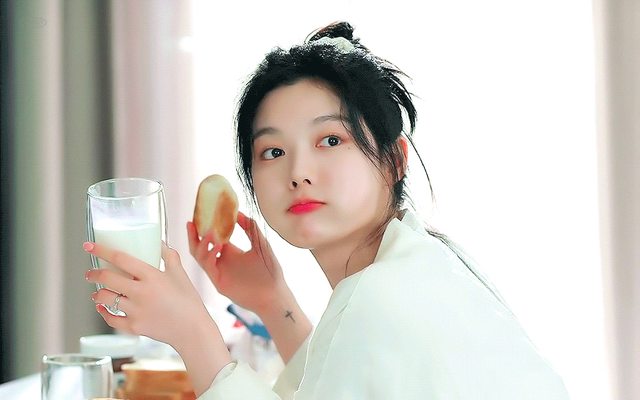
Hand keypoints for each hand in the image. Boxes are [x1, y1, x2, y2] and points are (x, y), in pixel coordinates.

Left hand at [84, 242, 211, 346]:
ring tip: (97, 292)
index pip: (120, 259)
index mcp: (152, 276)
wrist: (192, 330)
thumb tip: (160, 243)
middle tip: (91, 272)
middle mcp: (141, 292)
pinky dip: (103, 312)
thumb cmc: (188, 301)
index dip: (101, 251)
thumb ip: (170, 257)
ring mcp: (136, 311)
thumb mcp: (180, 274)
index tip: (89, 246)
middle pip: (107, 278)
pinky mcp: (134, 326)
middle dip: (93, 274)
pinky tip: (103, 307)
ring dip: (97, 293)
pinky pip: (111, 318)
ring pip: (105, 298)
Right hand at [187, 211, 286, 314]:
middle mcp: (221, 261)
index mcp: (230, 252)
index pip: (211, 237)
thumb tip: (238, 212)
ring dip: (202, 243)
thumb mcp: (260, 243)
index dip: (205, 226)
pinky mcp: (219, 283)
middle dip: (193, 235)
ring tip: (211, 231)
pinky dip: (209, 255)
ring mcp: (219, 272)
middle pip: (200, 247)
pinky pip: (208, 267)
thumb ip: (250, 228)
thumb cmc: (270, 271)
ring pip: (200, 256)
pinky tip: (218, 245)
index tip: (201, 213)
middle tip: (191, 222)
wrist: (275, 293)